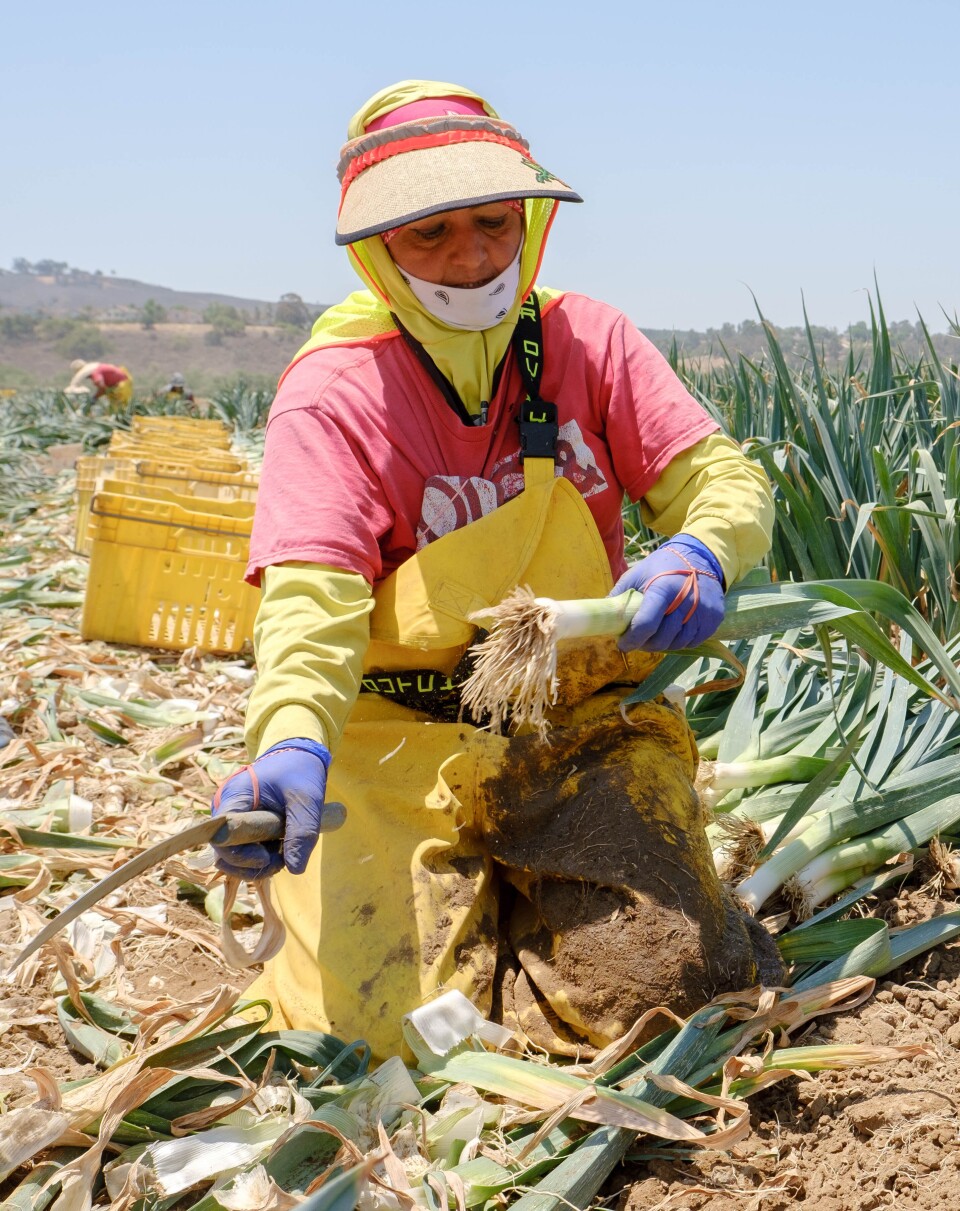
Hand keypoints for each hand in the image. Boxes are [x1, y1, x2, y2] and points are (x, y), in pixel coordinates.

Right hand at [211, 738, 330, 877]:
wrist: (298, 756)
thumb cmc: (299, 771)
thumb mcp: (307, 798)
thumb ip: (302, 831)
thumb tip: (295, 869)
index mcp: (233, 797)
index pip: (221, 838)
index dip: (240, 855)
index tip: (268, 856)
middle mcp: (225, 811)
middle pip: (224, 854)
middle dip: (252, 865)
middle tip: (281, 860)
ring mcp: (232, 822)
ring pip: (234, 858)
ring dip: (258, 865)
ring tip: (285, 855)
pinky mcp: (242, 829)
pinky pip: (244, 853)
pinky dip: (261, 859)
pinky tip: (281, 850)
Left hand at [611, 534, 724, 651]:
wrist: (702, 556)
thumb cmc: (663, 566)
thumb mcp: (638, 573)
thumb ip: (620, 595)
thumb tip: (604, 617)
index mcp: (663, 588)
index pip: (646, 624)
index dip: (632, 639)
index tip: (623, 644)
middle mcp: (686, 601)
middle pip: (662, 638)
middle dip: (645, 644)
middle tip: (638, 640)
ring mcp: (703, 611)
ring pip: (678, 643)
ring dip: (663, 644)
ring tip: (654, 636)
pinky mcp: (714, 618)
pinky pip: (694, 641)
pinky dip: (681, 640)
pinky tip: (673, 631)